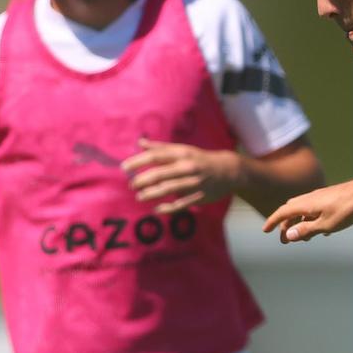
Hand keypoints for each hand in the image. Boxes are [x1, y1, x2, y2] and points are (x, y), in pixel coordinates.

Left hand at [123, 138, 242, 213]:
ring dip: (151, 194)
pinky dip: (167, 208)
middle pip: (160, 173)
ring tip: (140, 197)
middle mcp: (187, 167)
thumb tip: (139, 143)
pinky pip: (181, 204)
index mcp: (181, 154)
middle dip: (142, 180)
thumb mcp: (182, 149)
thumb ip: (160, 148)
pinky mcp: (199, 196)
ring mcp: (194, 182)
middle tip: (131, 185)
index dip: (138, 162)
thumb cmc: (200, 159)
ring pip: (168, 189)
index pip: (155, 156)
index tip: (124, 168)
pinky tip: (156, 209)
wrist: (228, 170)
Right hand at [263, 179, 352, 243]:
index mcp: (305, 204)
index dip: (273, 222)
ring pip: (303, 210)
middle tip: (285, 241)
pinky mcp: (330, 198)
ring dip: (300, 224)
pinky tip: (321, 231)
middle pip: (291, 211)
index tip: (265, 231)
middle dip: (286, 226)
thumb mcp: (326, 225)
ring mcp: (320, 197)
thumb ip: (306, 230)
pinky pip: (315, 209)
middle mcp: (310, 198)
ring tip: (303, 238)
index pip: (282, 212)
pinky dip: (312, 220)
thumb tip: (289, 235)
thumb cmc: (347, 209)